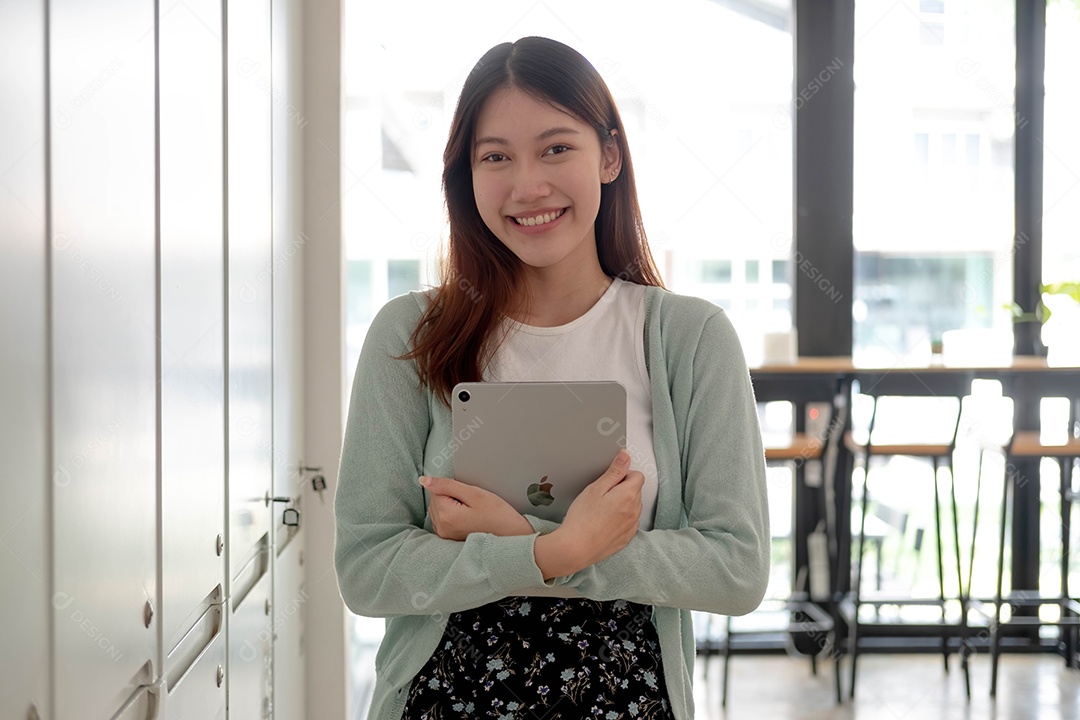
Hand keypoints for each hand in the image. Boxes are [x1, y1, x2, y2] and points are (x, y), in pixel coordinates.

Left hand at [421, 476, 533, 540]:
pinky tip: (468, 516)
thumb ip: (447, 485)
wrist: (512, 536)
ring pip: (438, 508)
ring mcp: (445, 535)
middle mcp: (441, 528)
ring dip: (451, 504)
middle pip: (436, 499)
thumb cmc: (498, 515)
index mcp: (446, 516)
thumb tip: (423, 480)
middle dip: (451, 495)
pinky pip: (442, 518)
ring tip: (472, 511)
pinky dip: (452, 513)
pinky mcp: (449, 538)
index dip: (454, 487)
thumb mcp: (474, 494)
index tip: (469, 495)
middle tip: (473, 503)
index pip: (436, 489)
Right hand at [534, 450, 642, 578]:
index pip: (637, 475)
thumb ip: (614, 471)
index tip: (609, 481)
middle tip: (601, 496)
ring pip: (633, 507)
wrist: (575, 548)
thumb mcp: (596, 488)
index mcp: (628, 495)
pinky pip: (628, 522)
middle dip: (622, 489)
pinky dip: (620, 519)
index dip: (623, 475)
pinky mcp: (626, 538)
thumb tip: (626, 456)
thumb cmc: (582, 518)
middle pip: (635, 491)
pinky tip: (603, 522)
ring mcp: (632, 526)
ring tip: (600, 511)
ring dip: (622, 504)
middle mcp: (635, 511)